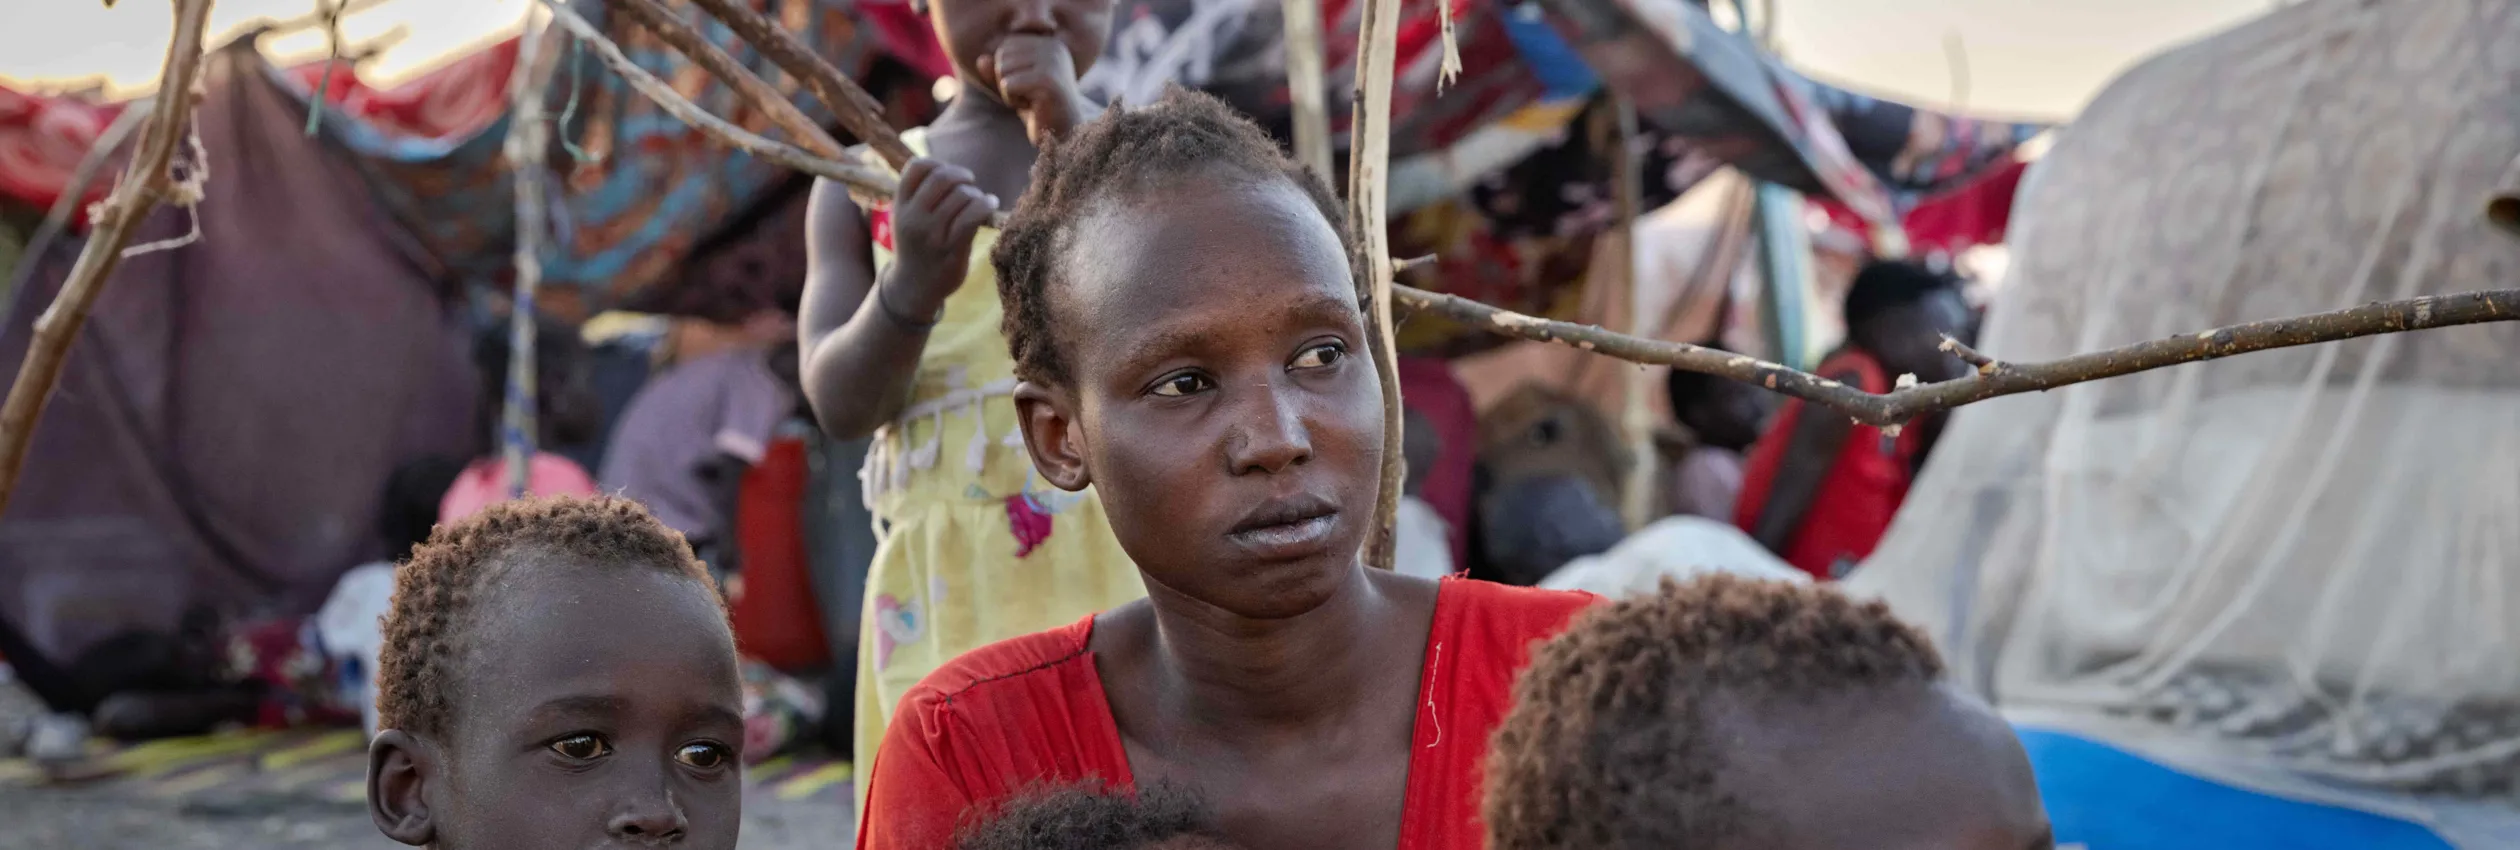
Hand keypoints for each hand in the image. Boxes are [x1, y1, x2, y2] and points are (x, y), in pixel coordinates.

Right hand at [884, 158, 998, 316]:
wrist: (913, 287)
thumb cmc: (917, 247)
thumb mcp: (907, 218)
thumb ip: (922, 195)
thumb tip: (956, 173)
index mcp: (900, 206)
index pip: (916, 167)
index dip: (938, 164)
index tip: (948, 174)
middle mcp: (913, 218)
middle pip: (943, 177)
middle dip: (962, 176)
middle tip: (969, 185)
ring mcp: (932, 234)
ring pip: (962, 195)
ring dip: (976, 194)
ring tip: (980, 201)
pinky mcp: (951, 249)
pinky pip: (973, 216)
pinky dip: (986, 204)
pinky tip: (991, 204)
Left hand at [980, 35, 1094, 144]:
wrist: (1066, 135)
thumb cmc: (1040, 109)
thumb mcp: (1014, 86)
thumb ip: (997, 71)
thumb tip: (981, 60)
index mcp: (1049, 43)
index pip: (1007, 45)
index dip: (1008, 71)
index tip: (1029, 86)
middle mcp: (1053, 47)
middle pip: (1002, 55)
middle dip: (1007, 80)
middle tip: (1029, 96)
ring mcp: (1052, 62)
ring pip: (1002, 69)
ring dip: (1009, 91)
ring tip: (1032, 101)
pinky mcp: (1047, 80)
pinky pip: (1007, 85)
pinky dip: (1012, 100)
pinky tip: (1033, 107)